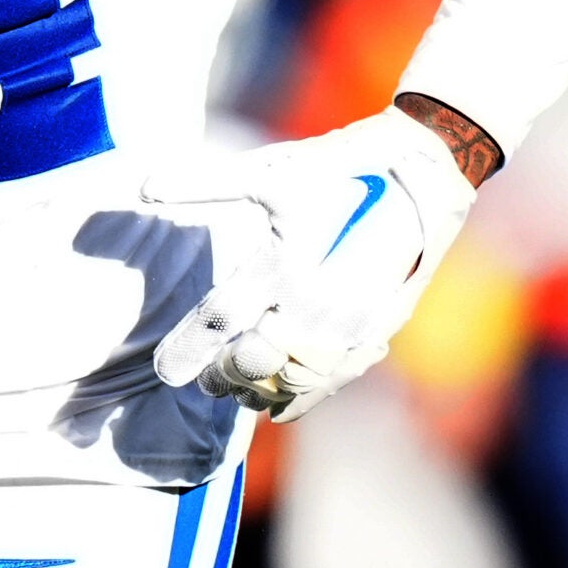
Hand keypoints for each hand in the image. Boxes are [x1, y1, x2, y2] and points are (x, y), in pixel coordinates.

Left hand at [144, 107, 477, 420]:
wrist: (423, 173)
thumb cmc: (338, 167)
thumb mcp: (268, 170)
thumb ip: (205, 184)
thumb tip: (143, 186)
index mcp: (282, 264)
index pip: (219, 320)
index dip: (188, 350)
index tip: (164, 372)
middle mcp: (314, 303)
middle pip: (254, 362)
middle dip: (223, 376)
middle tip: (204, 381)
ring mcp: (351, 323)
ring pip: (294, 381)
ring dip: (260, 391)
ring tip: (238, 392)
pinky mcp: (379, 331)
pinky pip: (335, 380)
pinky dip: (303, 396)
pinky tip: (283, 401)